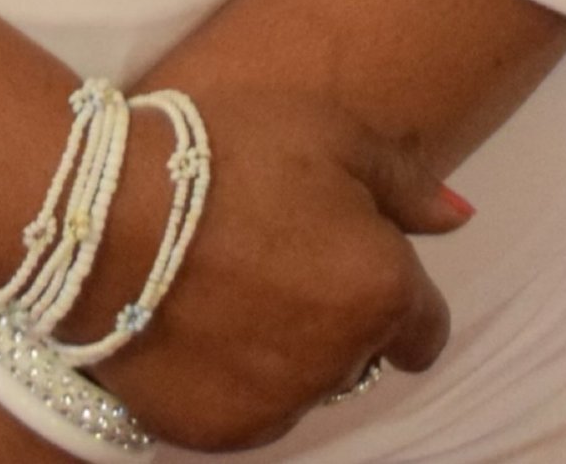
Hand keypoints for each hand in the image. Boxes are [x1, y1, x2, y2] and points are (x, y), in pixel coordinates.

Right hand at [59, 80, 462, 451]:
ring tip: (225, 284)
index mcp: (380, 291)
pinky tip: (192, 321)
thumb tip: (460, 219)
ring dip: (283, 349)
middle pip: (359, 354)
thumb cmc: (222, 153)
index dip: (391, 289)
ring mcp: (278, 407)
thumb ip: (405, 183)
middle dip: (333, 314)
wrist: (105, 212)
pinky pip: (245, 410)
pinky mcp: (217, 434)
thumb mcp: (329, 131)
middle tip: (272, 254)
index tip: (343, 253)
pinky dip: (229, 378)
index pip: (425, 329)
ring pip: (302, 386)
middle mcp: (341, 363)